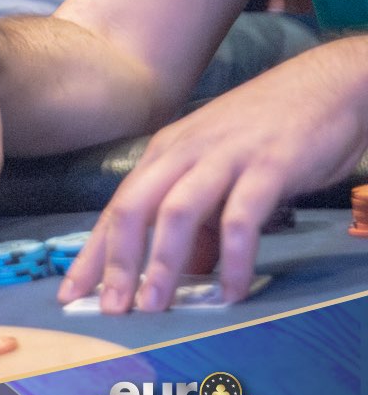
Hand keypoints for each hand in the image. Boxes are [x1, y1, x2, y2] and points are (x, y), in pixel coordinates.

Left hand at [57, 36, 367, 313]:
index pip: (117, 208)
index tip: (71, 294)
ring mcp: (223, 157)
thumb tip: (181, 270)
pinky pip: (241, 218)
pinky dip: (233, 258)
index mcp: (164, 154)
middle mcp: (183, 152)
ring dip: (162, 262)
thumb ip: (197, 218)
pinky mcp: (267, 167)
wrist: (324, 85)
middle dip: (116, 262)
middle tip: (110, 309)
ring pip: (177, 212)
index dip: (92, 254)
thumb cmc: (266, 132)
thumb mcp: (216, 170)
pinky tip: (231, 291)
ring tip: (155, 306)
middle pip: (133, 208)